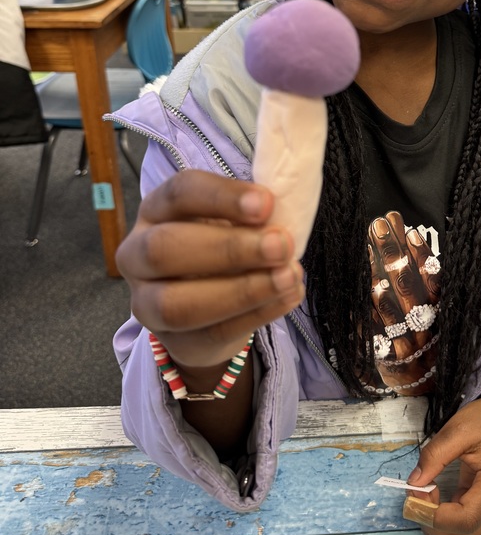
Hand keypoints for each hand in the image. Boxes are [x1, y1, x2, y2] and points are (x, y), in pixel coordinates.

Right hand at [117, 169, 302, 372]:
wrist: (211, 307)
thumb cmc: (222, 246)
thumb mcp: (232, 220)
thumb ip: (251, 213)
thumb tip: (279, 213)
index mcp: (155, 210)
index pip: (179, 193)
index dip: (222, 196)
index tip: (266, 203)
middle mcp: (137, 254)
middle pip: (164, 248)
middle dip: (229, 248)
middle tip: (281, 245)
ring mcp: (146, 303)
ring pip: (178, 304)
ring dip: (243, 290)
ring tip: (289, 277)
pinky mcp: (174, 342)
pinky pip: (212, 333)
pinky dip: (257, 314)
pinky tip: (287, 297)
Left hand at [367, 212, 440, 391]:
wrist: (425, 386)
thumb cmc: (427, 340)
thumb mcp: (431, 311)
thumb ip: (421, 277)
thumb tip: (406, 236)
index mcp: (439, 310)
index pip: (432, 278)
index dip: (422, 255)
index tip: (409, 231)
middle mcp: (427, 323)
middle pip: (410, 285)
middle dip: (394, 253)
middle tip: (378, 225)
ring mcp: (409, 341)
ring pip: (396, 306)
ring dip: (380, 275)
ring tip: (368, 250)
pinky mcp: (392, 358)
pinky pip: (382, 332)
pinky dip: (374, 313)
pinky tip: (366, 291)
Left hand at [404, 391, 480, 534]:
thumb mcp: (459, 428)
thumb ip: (434, 455)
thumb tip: (413, 484)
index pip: (462, 522)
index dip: (431, 514)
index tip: (415, 489)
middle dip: (430, 524)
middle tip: (419, 490)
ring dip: (433, 524)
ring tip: (427, 491)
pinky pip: (460, 531)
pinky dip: (441, 520)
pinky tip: (436, 494)